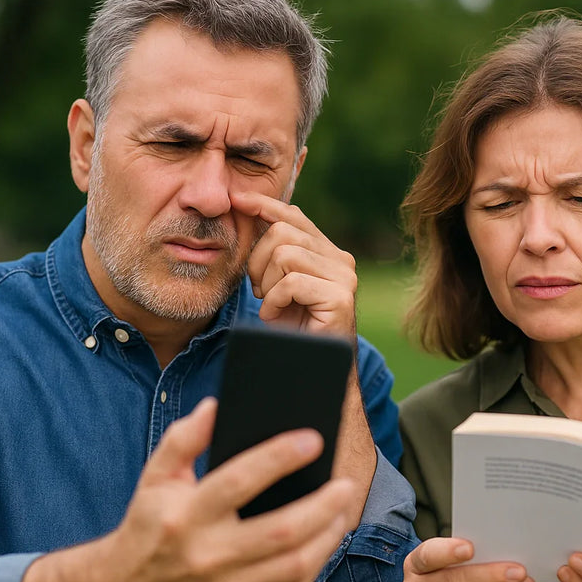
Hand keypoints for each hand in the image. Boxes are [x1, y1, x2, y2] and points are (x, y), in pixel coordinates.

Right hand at [108, 398, 355, 581]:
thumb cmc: (150, 523)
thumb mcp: (156, 475)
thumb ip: (184, 438)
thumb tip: (216, 407)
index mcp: (185, 515)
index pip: (239, 481)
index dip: (279, 457)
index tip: (312, 440)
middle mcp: (206, 554)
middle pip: (280, 530)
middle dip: (322, 504)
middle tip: (346, 483)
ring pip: (293, 563)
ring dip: (327, 534)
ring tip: (342, 509)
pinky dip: (315, 562)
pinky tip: (325, 539)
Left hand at [231, 190, 373, 527]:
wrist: (312, 380)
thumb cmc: (289, 339)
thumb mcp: (274, 290)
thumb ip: (270, 256)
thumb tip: (245, 210)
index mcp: (327, 254)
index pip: (292, 215)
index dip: (263, 205)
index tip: (236, 200)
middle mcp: (341, 261)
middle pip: (282, 231)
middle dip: (256, 262)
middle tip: (259, 294)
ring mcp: (344, 278)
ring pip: (283, 253)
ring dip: (265, 285)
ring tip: (272, 310)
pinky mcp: (341, 298)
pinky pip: (291, 279)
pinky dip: (275, 301)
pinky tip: (279, 318)